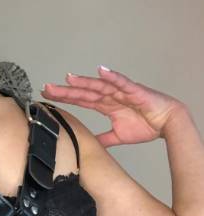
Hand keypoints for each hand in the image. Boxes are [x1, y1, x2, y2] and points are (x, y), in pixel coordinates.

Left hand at [40, 65, 185, 146]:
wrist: (167, 123)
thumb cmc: (145, 126)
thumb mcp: (117, 136)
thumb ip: (103, 139)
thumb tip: (89, 145)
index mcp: (105, 105)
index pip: (80, 100)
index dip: (64, 98)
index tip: (47, 96)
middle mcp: (110, 96)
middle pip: (84, 92)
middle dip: (65, 90)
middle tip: (47, 88)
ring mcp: (121, 92)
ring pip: (99, 85)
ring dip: (84, 82)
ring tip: (68, 78)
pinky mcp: (134, 91)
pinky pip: (122, 82)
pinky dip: (112, 76)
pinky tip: (100, 71)